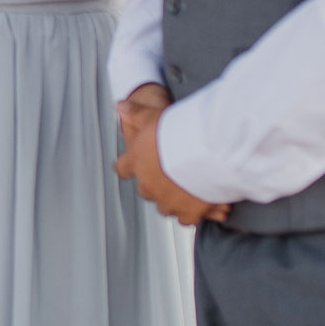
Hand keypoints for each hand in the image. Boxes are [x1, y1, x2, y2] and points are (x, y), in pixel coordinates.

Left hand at [112, 85, 230, 225]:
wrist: (204, 151)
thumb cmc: (178, 133)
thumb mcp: (153, 116)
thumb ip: (136, 113)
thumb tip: (120, 106)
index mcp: (138, 163)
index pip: (122, 168)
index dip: (128, 166)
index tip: (133, 165)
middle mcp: (149, 185)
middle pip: (146, 191)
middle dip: (155, 185)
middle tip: (169, 175)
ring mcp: (169, 201)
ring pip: (166, 207)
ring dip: (175, 200)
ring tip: (189, 190)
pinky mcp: (189, 212)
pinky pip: (187, 218)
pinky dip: (195, 213)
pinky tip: (205, 205)